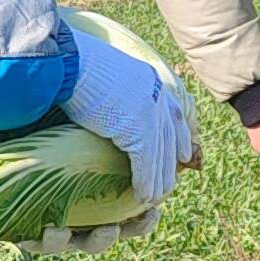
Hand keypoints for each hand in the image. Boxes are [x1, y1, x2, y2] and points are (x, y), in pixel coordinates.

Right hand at [62, 28, 194, 206]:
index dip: (181, 136)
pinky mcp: (138, 131)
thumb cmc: (78, 65)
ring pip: (160, 155)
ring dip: (158, 180)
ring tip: (154, 197)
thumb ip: (116, 88)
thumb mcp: (107, 73)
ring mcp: (150, 115)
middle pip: (170, 139)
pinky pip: (145, 164)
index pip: (173, 114)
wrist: (73, 63)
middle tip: (170, 183)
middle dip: (171, 164)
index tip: (186, 153)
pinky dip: (145, 182)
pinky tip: (143, 196)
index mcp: (150, 82)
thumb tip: (105, 96)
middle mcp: (156, 98)